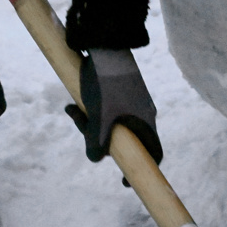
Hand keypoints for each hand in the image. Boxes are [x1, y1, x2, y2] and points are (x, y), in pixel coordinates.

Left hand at [65, 49, 162, 164]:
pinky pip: (109, 109)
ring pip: (114, 123)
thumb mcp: (98, 117)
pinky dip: (93, 111)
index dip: (141, 170)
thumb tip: (95, 158)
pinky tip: (76, 101)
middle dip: (102, 141)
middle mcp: (143, 113)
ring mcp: (133, 100)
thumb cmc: (105, 83)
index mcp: (145, 122)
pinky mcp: (122, 90)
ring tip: (73, 109)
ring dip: (92, 123)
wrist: (106, 44)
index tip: (124, 181)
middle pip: (127, 139)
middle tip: (84, 135)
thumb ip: (95, 142)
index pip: (153, 154)